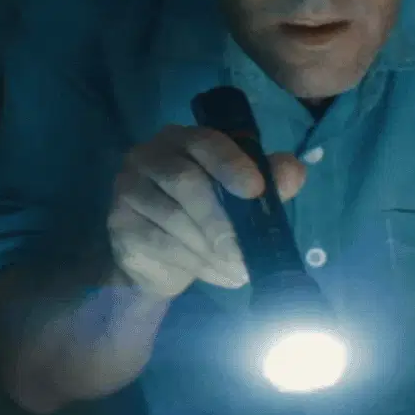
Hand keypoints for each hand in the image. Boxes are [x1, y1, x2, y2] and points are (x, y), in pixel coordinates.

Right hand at [106, 125, 307, 300]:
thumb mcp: (241, 196)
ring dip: (211, 250)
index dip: (231, 163)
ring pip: (173, 218)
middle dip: (221, 221)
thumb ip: (268, 180)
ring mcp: (128, 189)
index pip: (204, 141)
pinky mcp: (119, 224)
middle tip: (246, 253)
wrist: (158, 256)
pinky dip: (193, 263)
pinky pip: (158, 244)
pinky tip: (215, 274)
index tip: (256, 191)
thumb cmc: (204, 215)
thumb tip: (295, 171)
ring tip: (238, 270)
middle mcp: (148, 156)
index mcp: (182, 140)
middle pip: (185, 181)